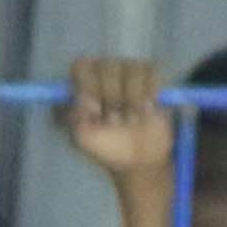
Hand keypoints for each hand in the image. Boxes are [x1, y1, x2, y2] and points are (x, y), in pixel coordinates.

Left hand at [59, 54, 176, 187]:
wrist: (139, 161)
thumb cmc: (108, 147)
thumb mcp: (83, 138)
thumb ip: (75, 116)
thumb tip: (81, 95)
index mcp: (85, 85)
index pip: (81, 65)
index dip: (89, 83)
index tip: (94, 107)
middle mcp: (106, 74)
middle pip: (108, 65)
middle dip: (112, 96)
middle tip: (115, 119)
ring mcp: (130, 75)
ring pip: (132, 68)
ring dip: (133, 99)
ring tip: (133, 119)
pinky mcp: (152, 80)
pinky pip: (152, 72)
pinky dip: (151, 93)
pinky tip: (148, 110)